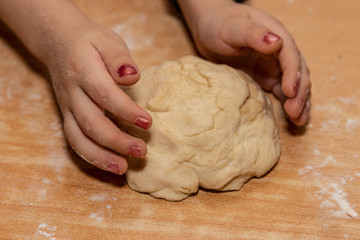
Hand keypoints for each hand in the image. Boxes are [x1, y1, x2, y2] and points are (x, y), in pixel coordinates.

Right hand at [46, 21, 151, 173]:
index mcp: (83, 70)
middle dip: (117, 141)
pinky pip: (74, 141)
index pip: (104, 94)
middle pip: (92, 122)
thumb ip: (119, 58)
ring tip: (123, 168)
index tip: (148, 123)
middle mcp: (73, 92)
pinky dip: (91, 156)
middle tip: (143, 151)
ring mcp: (67, 107)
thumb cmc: (90, 42)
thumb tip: (131, 78)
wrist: (59, 42)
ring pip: (78, 138)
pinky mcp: (67, 116)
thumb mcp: (107, 40)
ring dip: (101, 156)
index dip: (126, 111)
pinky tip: (110, 164)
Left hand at [181, 1, 310, 125]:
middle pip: (298, 72)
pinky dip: (289, 103)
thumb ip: (253, 33)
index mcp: (275, 34)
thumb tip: (277, 42)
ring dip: (299, 101)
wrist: (209, 28)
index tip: (290, 92)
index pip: (290, 56)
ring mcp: (274, 64)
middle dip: (300, 93)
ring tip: (299, 121)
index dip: (293, 74)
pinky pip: (282, 91)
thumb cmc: (218, 24)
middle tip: (295, 113)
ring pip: (294, 84)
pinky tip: (293, 117)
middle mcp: (279, 51)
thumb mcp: (233, 28)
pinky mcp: (266, 76)